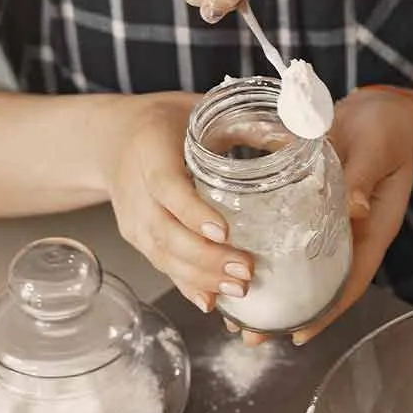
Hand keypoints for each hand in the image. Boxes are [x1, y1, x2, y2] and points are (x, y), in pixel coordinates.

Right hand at [97, 93, 253, 312]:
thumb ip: (244, 125)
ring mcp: (133, 218)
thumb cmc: (164, 123)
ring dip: (201, 277)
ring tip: (239, 289)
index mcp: (150, 151)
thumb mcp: (200, 112)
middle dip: (207, 257)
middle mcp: (136, 189)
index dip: (193, 213)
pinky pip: (161, 264)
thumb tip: (301, 140)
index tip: (224, 232)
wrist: (111, 138)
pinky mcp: (137, 237)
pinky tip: (211, 301)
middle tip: (246, 269)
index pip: (168, 187)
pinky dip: (186, 285)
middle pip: (166, 232)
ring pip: (163, 255)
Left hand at [226, 86, 412, 346]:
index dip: (328, 310)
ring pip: (303, 268)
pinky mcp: (314, 209)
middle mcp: (351, 235)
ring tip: (235, 312)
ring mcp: (332, 224)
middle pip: (322, 285)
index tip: (299, 334)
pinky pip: (290, 240)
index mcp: (373, 230)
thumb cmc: (386, 129)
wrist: (384, 110)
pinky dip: (267, 255)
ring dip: (272, 290)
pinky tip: (236, 262)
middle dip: (288, 313)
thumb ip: (362, 176)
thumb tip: (354, 208)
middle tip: (250, 335)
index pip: (352, 280)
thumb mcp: (377, 149)